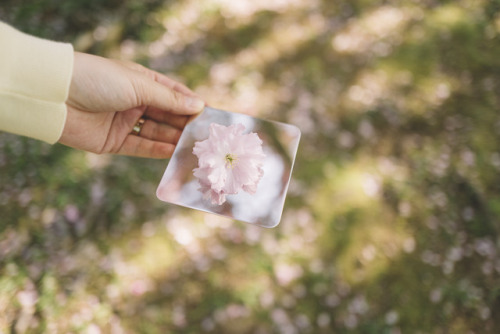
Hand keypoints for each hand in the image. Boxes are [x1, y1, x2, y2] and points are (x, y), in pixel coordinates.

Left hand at [59, 52, 204, 157]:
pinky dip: (157, 150)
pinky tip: (173, 152)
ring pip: (155, 133)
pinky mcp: (113, 142)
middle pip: (166, 115)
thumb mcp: (139, 85)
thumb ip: (170, 99)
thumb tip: (198, 105)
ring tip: (193, 147)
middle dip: (185, 124)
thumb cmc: (98, 80)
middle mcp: (135, 102)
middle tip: (205, 136)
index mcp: (142, 82)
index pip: (173, 94)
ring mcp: (124, 122)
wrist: (55, 96)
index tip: (210, 115)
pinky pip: (140, 147)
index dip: (191, 104)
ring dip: (173, 139)